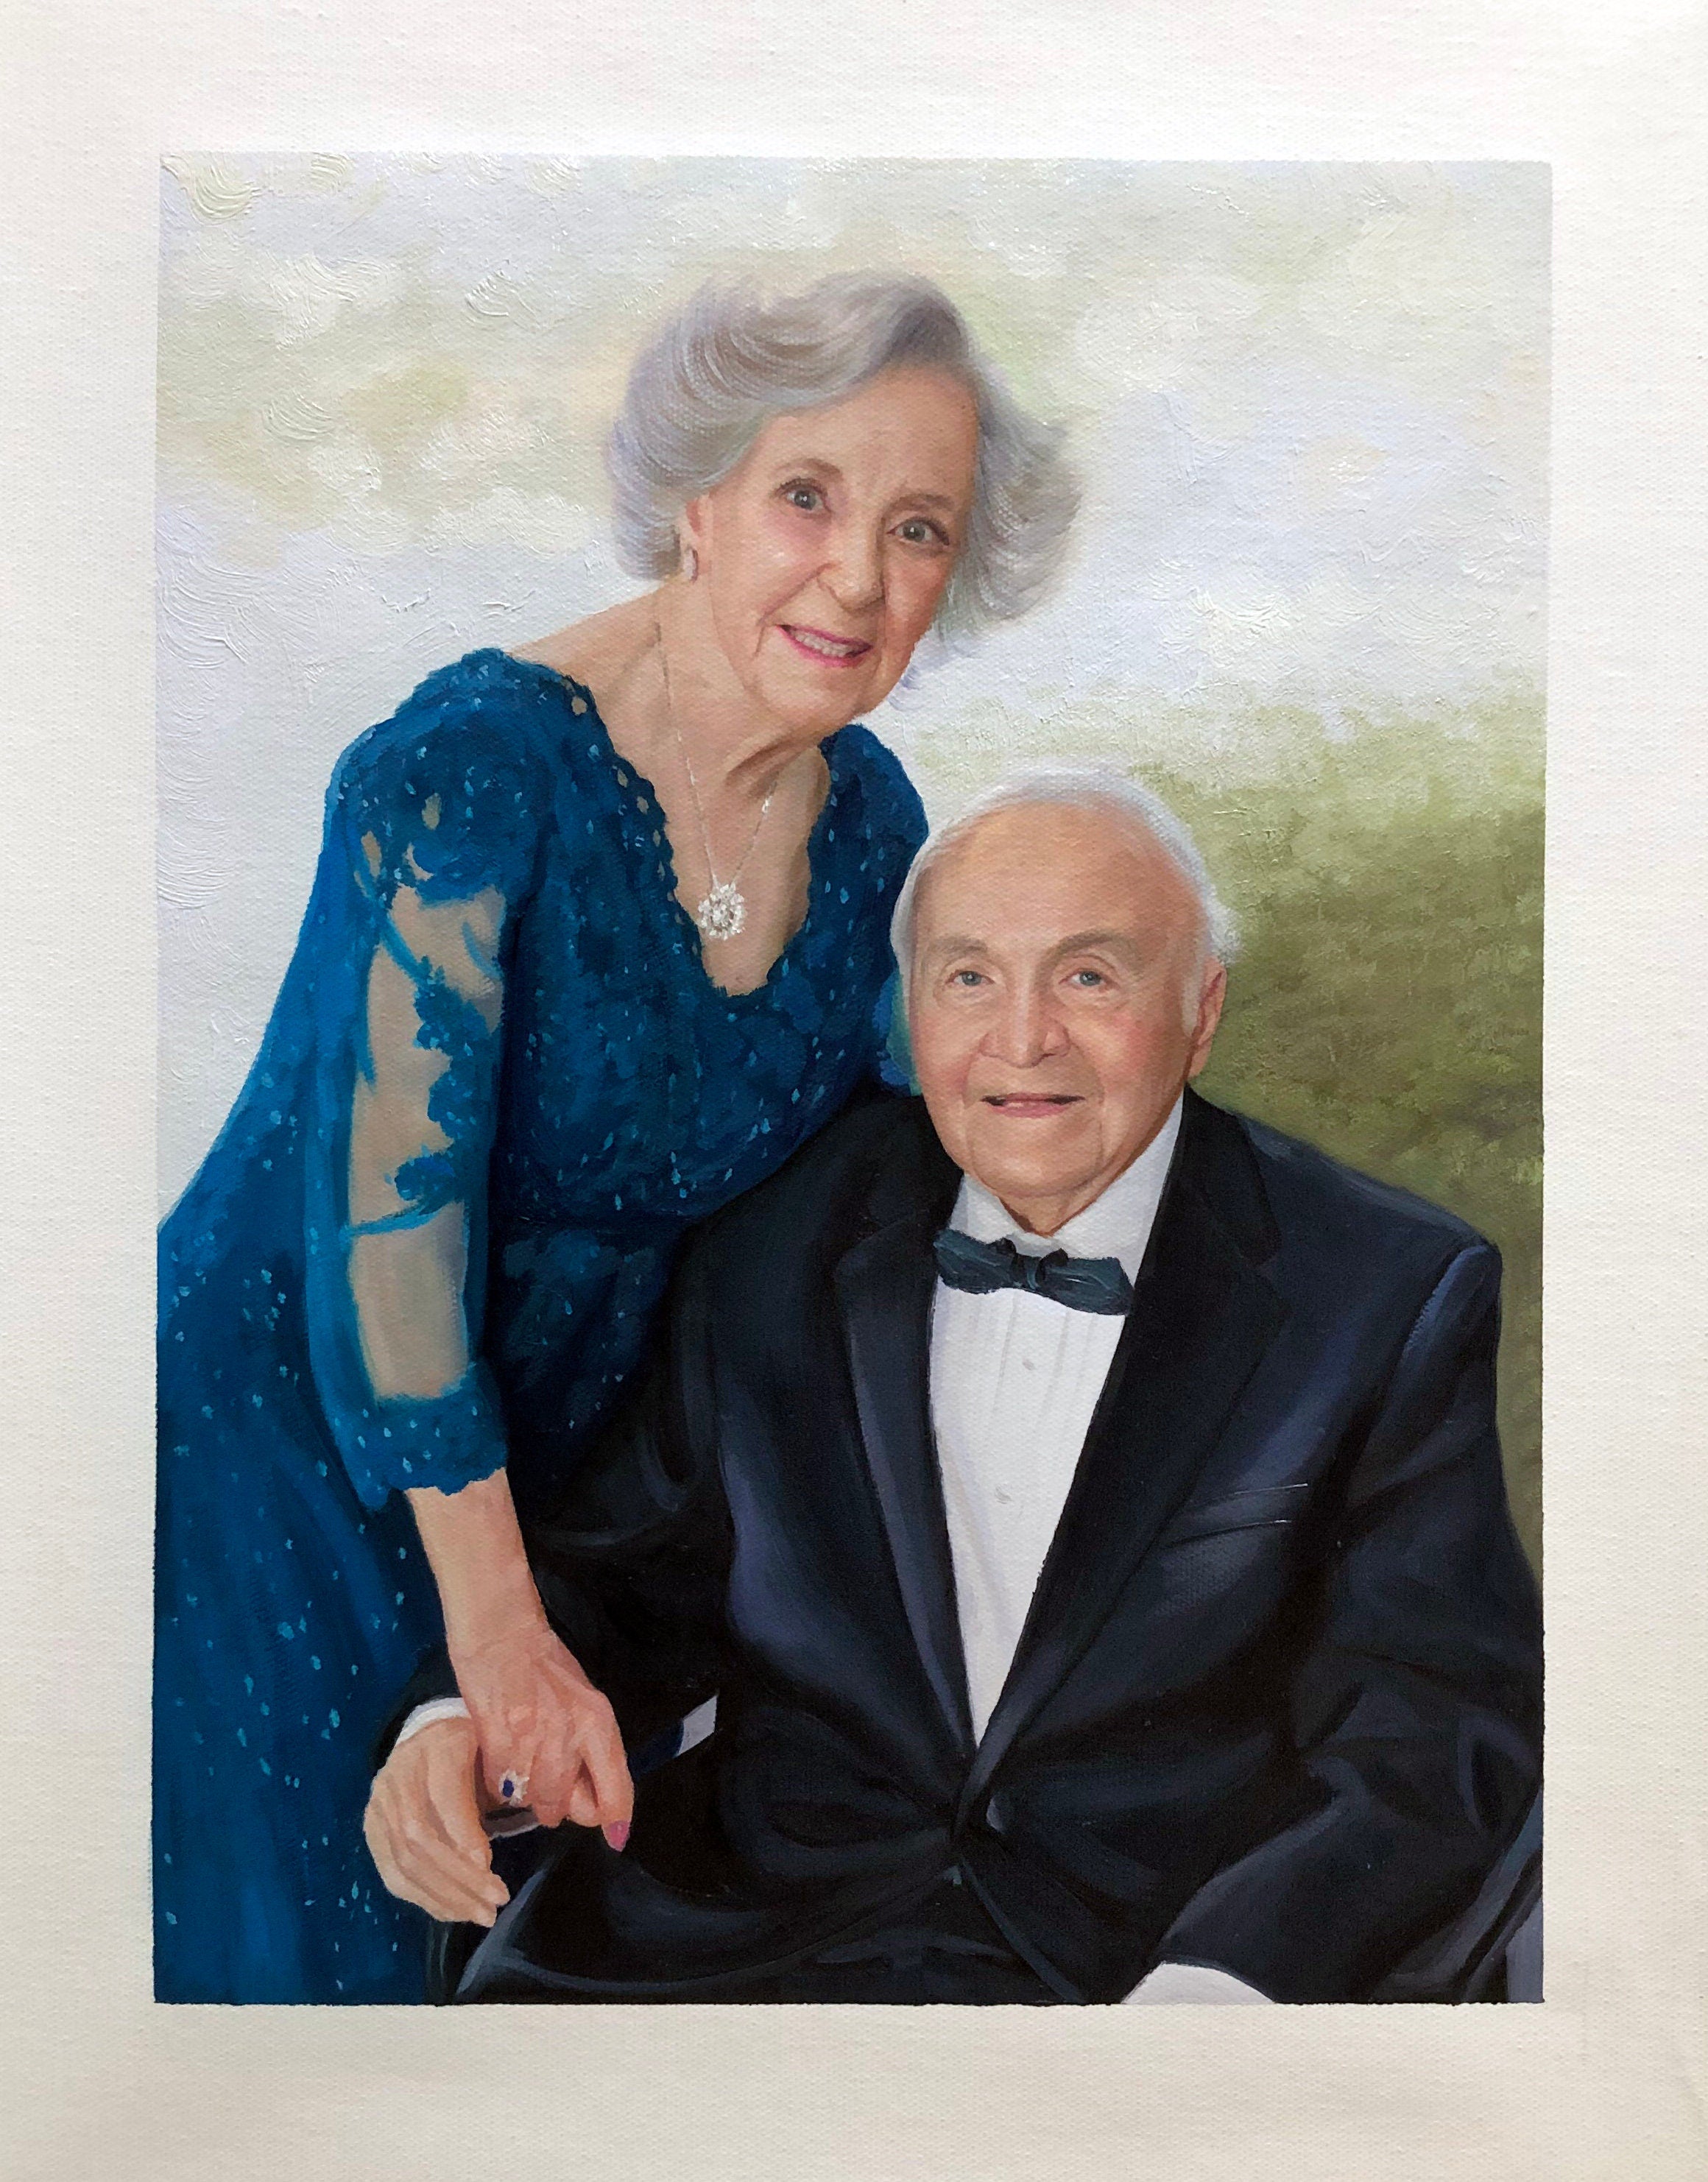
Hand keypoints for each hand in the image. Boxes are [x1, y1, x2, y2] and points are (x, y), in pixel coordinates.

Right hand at [364, 1714, 511, 1924]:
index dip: (462, 1832)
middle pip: (419, 1835)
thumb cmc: (478, 1747)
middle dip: (459, 1876)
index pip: (442, 1793)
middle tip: (495, 1902)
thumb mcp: (499, 1749)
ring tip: (482, 1915)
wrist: (429, 1737)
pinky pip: (394, 1874)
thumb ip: (519, 1781)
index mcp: (437, 1745)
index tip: (489, 1864)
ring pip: (405, 1861)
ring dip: (445, 1896)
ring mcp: (380, 1805)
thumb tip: (564, 1814)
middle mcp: (399, 1774)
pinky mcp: (372, 1830)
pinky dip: (426, 1898)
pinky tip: (456, 1911)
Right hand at [449, 1620, 634, 1842]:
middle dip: (554, 1806)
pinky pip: (500, 1786)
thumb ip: (592, 1749)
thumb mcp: (584, 1702)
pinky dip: (497, 1781)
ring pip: (530, 1800)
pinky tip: (498, 1757)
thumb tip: (598, 1803)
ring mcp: (534, 1738)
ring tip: (518, 1765)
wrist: (503, 1633)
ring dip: (524, 1794)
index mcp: (598, 1722)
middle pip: (565, 1807)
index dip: (615, 1819)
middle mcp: (571, 1735)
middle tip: (544, 1785)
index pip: (616, 1788)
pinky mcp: (499, 1739)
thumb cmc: (546, 1665)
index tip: (615, 1837)